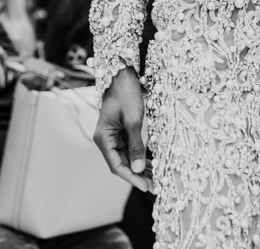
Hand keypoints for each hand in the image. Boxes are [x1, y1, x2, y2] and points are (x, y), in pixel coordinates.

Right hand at [93, 65, 151, 192]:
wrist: (124, 72)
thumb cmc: (127, 93)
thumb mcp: (134, 120)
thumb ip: (136, 146)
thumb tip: (137, 169)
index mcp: (103, 138)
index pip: (116, 165)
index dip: (130, 177)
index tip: (145, 186)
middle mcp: (106, 139)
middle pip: (121, 163)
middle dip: (137, 174)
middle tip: (155, 185)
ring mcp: (113, 135)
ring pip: (126, 157)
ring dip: (139, 167)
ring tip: (156, 177)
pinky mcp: (121, 130)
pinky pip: (130, 147)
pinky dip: (140, 155)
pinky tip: (152, 164)